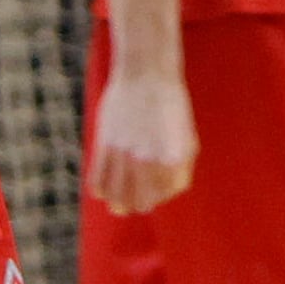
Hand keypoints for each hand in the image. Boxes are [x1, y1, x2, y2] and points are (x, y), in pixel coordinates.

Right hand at [89, 68, 197, 214]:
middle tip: (137, 206)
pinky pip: (98, 179)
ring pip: (117, 194)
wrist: (146, 76)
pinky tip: (103, 193)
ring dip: (119, 204)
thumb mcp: (186, 136)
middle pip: (141, 200)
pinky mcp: (105, 145)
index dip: (165, 194)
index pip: (168, 192)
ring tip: (119, 207)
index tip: (160, 191)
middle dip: (141, 205)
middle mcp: (150, 159)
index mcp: (175, 158)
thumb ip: (180, 165)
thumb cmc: (171, 107)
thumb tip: (169, 191)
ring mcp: (125, 153)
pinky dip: (100, 191)